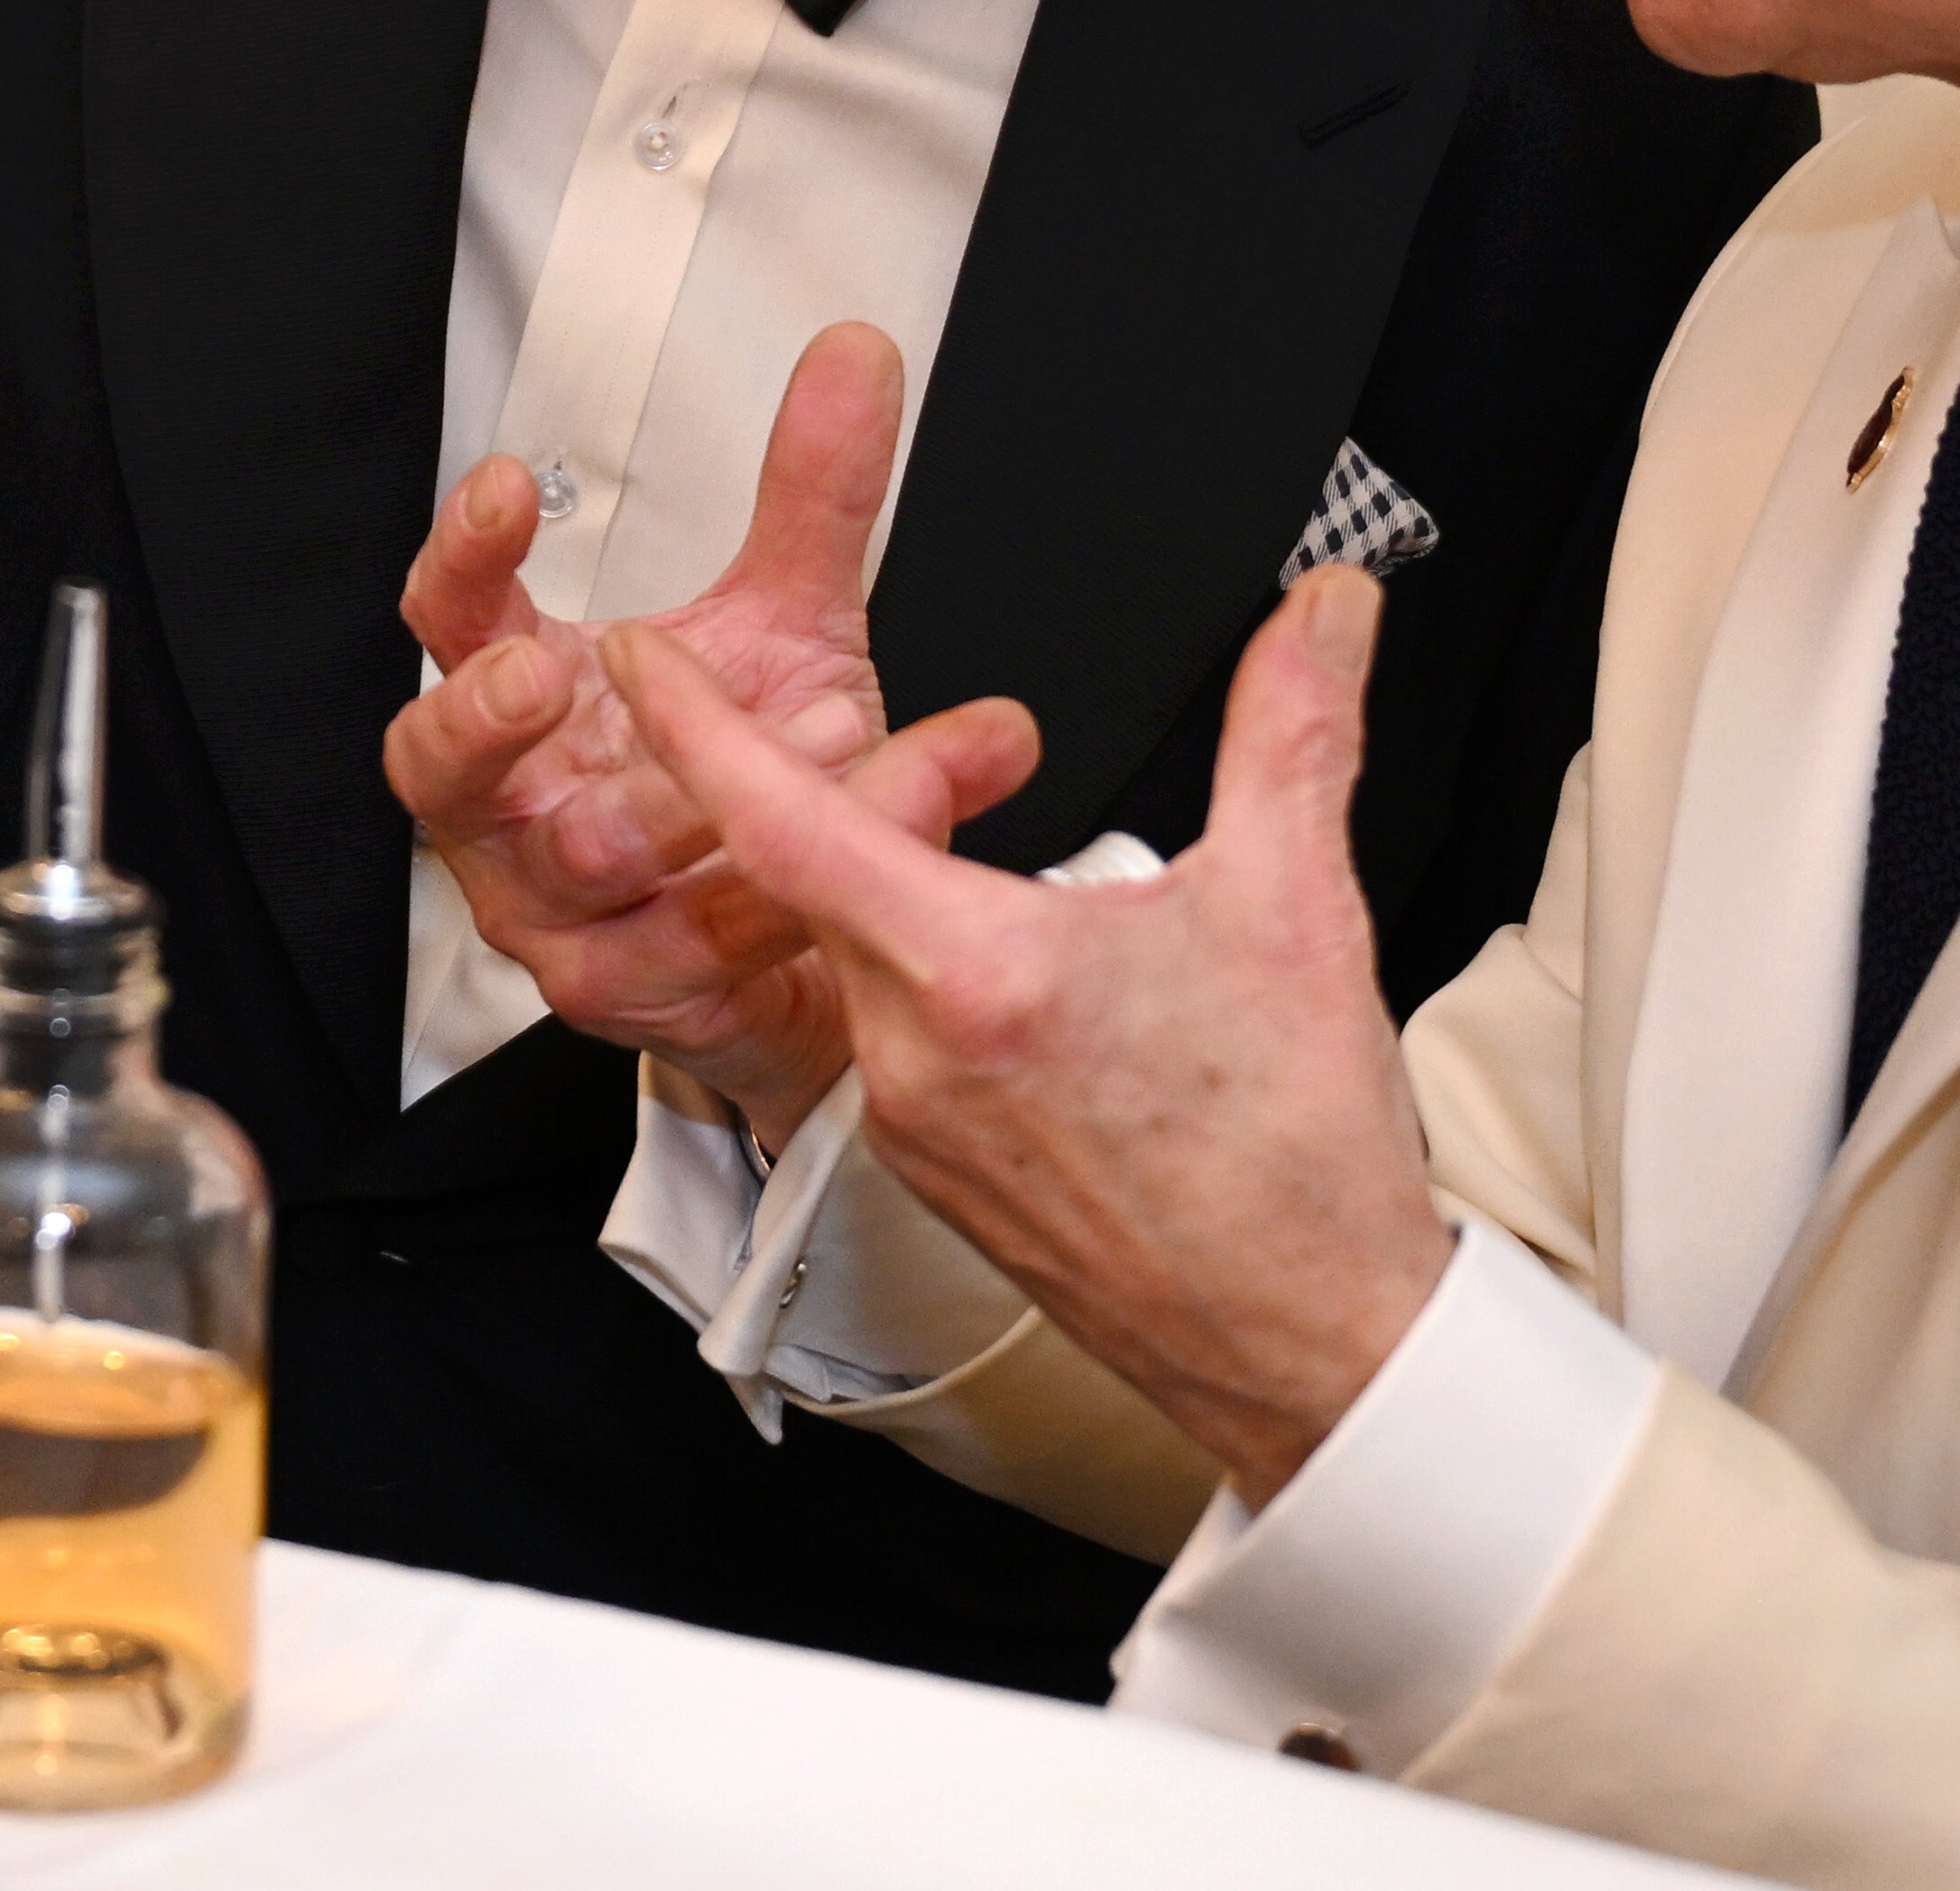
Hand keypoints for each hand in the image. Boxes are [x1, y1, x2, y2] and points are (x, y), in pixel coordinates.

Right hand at [386, 322, 1035, 1144]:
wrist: (809, 945)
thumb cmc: (755, 770)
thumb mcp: (790, 621)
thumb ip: (815, 499)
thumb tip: (858, 356)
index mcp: (523, 700)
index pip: (449, 617)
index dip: (463, 556)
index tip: (508, 490)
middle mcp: (513, 808)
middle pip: (437, 763)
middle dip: (485, 717)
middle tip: (547, 676)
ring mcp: (554, 909)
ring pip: (589, 854)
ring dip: (703, 787)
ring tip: (829, 717)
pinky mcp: (622, 993)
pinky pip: (687, 944)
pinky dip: (779, 884)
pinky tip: (863, 829)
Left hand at [628, 568, 1448, 1505]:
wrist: (1310, 1348)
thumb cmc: (1294, 1155)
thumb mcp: (1299, 903)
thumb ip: (1292, 726)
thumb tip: (1324, 611)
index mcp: (973, 974)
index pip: (779, 822)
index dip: (695, 728)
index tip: (634, 662)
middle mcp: (912, 1057)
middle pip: (823, 881)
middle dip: (865, 797)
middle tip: (952, 753)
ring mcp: (913, 1128)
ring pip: (863, 963)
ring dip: (905, 895)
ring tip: (1011, 872)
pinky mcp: (935, 1179)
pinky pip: (895, 1044)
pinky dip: (930, 981)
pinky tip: (1028, 987)